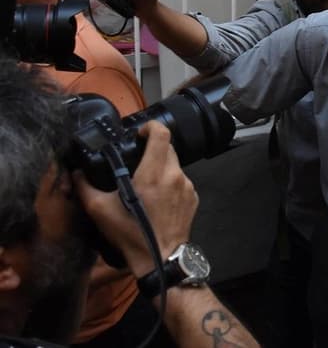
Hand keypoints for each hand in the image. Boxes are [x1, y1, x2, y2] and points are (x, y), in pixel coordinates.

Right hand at [75, 121, 197, 277]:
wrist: (161, 258)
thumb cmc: (131, 234)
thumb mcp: (100, 210)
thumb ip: (86, 187)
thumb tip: (77, 173)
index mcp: (154, 173)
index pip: (162, 134)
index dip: (150, 127)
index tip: (139, 133)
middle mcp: (175, 175)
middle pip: (168, 148)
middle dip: (153, 149)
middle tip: (137, 159)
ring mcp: (188, 187)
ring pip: (175, 165)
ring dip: (161, 168)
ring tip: (146, 183)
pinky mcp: (193, 198)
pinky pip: (182, 181)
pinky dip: (170, 183)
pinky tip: (158, 198)